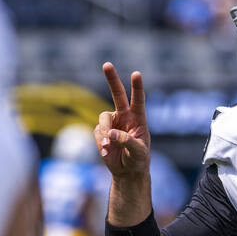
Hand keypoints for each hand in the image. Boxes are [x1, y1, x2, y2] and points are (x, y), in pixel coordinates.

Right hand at [95, 62, 150, 180]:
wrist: (127, 171)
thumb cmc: (139, 160)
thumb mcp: (139, 152)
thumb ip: (127, 142)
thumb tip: (111, 134)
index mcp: (138, 117)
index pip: (138, 99)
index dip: (137, 87)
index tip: (136, 74)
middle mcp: (124, 116)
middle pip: (117, 94)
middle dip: (112, 79)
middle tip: (107, 64)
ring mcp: (112, 123)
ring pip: (102, 118)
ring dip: (104, 132)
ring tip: (108, 146)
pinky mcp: (102, 132)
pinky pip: (97, 132)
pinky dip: (100, 142)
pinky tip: (106, 152)